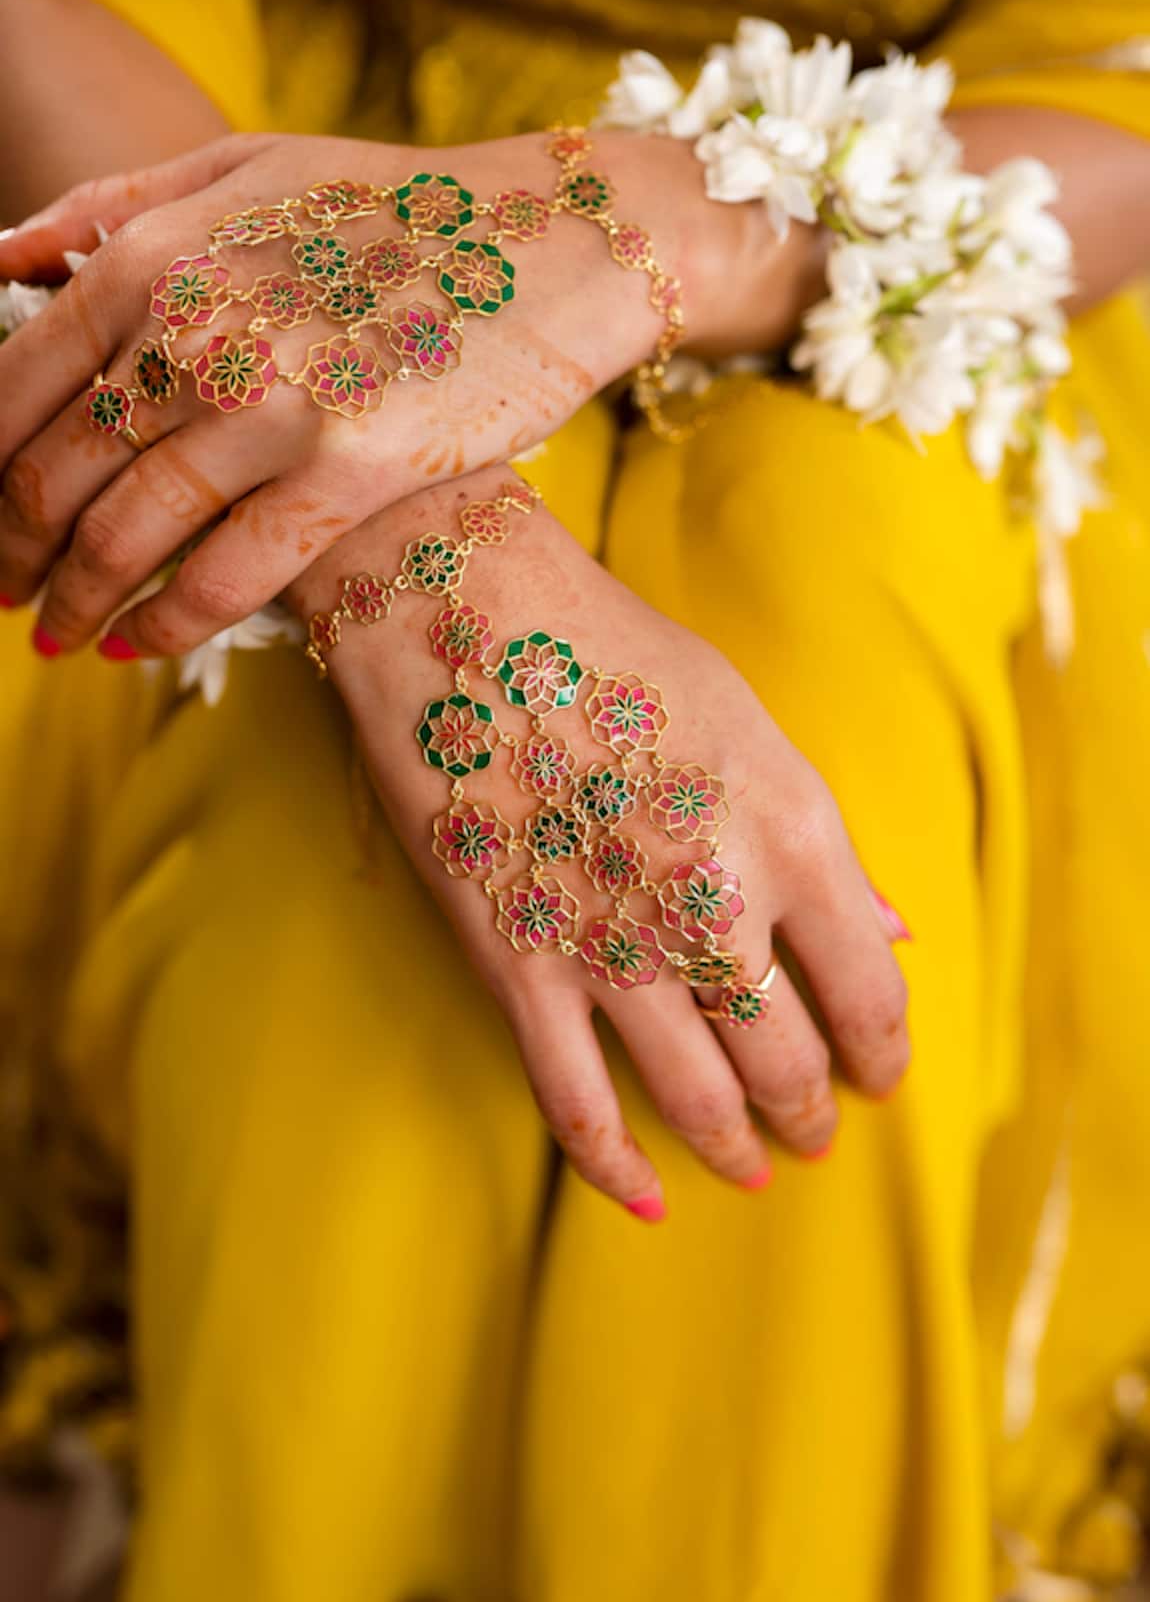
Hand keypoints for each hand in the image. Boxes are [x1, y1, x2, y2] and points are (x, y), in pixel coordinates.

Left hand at [0, 128, 785, 656]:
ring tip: (54, 635)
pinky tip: (135, 649)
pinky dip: (167, 623)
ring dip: (73, 599)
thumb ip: (114, 209)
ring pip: (128, 535)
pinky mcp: (348, 472)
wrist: (555, 243)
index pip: (14, 387)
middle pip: (54, 473)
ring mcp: (271, 406)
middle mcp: (193, 331)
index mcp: (151, 255)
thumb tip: (2, 265)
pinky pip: (229, 576)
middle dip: (10, 549)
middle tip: (1, 591)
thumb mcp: (243, 168)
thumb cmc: (400, 205)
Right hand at [289, 470, 910, 1215]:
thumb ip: (825, 840)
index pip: (871, 990)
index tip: (880, 1071)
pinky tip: (647, 1200)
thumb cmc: (616, 653)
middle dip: (814, 1111)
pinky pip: (577, 1107)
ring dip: (738, 1148)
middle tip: (814, 1128)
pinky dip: (617, 1169)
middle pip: (791, 1060)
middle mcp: (714, 904)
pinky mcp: (519, 968)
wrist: (462, 620)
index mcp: (792, 833)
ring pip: (701, 1099)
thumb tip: (894, 930)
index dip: (884, 1050)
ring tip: (754, 1167)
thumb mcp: (752, 727)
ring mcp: (612, 945)